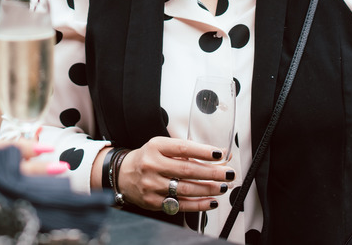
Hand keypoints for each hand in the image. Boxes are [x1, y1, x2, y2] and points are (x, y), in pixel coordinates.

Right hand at [117, 136, 233, 212]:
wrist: (123, 175)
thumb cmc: (147, 159)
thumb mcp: (162, 147)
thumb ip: (187, 151)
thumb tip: (217, 155)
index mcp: (156, 147)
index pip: (183, 148)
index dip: (202, 151)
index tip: (219, 154)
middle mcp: (153, 165)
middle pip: (187, 170)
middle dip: (211, 172)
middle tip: (228, 173)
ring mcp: (152, 185)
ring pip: (185, 189)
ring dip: (208, 189)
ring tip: (222, 187)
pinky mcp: (154, 201)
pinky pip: (180, 204)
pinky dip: (198, 204)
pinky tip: (211, 201)